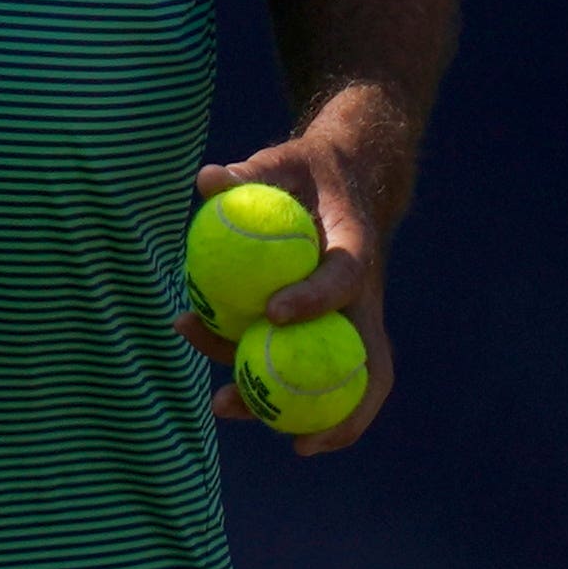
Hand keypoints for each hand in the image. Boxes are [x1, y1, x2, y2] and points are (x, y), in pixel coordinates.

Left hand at [178, 119, 400, 458]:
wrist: (343, 186)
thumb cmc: (307, 175)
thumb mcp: (283, 162)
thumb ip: (250, 171)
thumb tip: (208, 178)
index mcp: (356, 250)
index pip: (343, 278)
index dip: (314, 298)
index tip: (273, 312)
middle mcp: (359, 297)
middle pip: (353, 357)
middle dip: (317, 392)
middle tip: (254, 403)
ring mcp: (344, 321)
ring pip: (326, 376)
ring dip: (282, 401)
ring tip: (221, 406)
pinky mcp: (322, 333)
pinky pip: (302, 370)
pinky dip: (271, 391)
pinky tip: (227, 400)